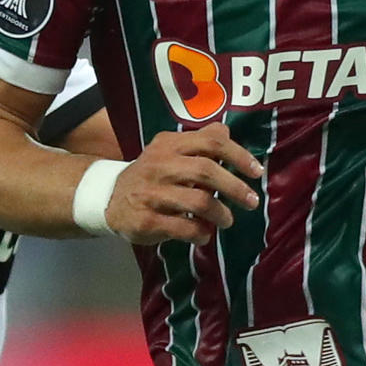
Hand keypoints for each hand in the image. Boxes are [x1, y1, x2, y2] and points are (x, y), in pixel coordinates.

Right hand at [105, 124, 262, 245]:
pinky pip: (184, 228)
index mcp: (169, 145)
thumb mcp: (169, 151)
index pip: (211, 142)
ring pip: (198, 202)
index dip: (238, 156)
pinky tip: (204, 235)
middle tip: (251, 201)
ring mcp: (152, 193)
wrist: (109, 198)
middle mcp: (160, 165)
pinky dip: (201, 233)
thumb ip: (198, 142)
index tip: (256, 172)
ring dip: (220, 214)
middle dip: (235, 188)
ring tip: (227, 220)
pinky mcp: (147, 219)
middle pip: (206, 171)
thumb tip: (226, 130)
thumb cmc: (151, 174)